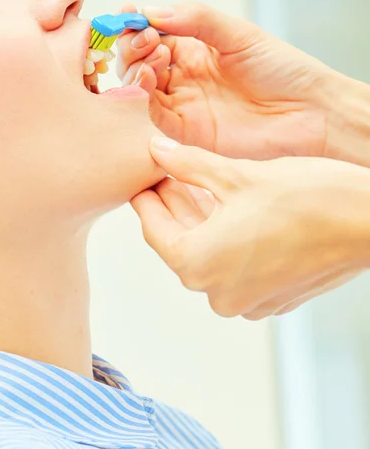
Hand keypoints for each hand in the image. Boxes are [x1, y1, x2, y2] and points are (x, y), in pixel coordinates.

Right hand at [116, 2, 341, 159]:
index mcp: (192, 50)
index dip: (136, 26)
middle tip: (147, 39)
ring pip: (139, 88)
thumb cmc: (281, 69)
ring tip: (154, 56)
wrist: (310, 111)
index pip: (151, 36)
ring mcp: (182, 104)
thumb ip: (196, 19)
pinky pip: (152, 116)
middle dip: (133, 48)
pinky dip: (141, 98)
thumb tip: (151, 10)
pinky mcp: (185, 131)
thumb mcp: (238, 34)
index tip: (128, 13)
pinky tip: (148, 79)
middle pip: (138, 63)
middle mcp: (182, 78)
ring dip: (135, 70)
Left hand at [131, 137, 369, 318]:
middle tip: (168, 172)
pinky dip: (225, 237)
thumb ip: (187, 164)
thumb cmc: (306, 198)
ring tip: (195, 182)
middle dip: (173, 204)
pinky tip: (226, 206)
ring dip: (198, 218)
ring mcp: (246, 300)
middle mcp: (217, 292)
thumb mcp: (236, 174)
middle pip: (179, 241)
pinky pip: (233, 265)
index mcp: (197, 264)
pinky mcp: (271, 297)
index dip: (146, 196)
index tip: (143, 177)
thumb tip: (156, 151)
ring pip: (206, 252)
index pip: (153, 227)